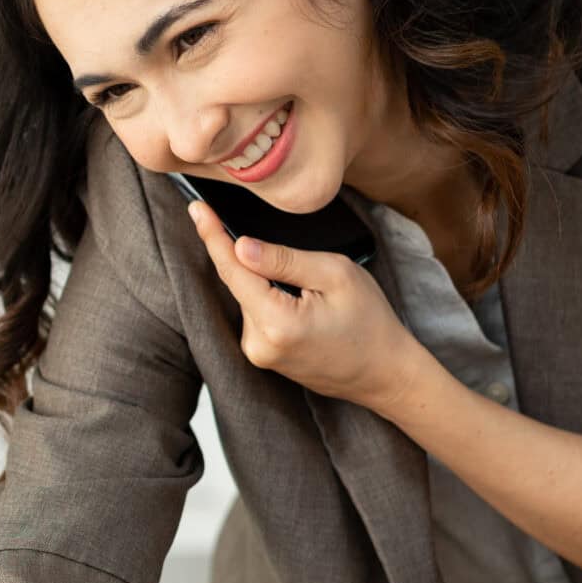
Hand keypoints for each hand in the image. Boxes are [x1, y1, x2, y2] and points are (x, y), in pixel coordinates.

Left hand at [187, 199, 424, 411]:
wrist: (386, 373)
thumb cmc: (371, 323)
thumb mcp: (335, 275)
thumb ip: (283, 260)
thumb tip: (241, 246)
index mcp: (276, 323)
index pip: (232, 270)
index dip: (213, 236)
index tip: (196, 209)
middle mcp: (258, 344)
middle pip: (239, 283)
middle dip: (255, 260)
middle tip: (293, 257)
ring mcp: (259, 355)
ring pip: (249, 298)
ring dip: (267, 282)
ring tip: (312, 292)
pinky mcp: (264, 357)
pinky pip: (256, 315)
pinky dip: (270, 299)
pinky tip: (302, 304)